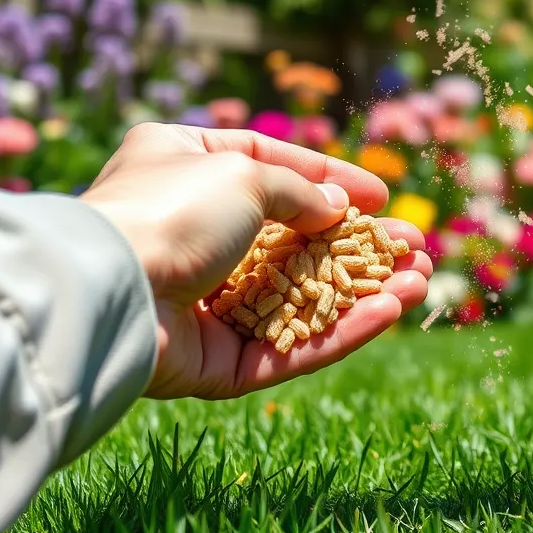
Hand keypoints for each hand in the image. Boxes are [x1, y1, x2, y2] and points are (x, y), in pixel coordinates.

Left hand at [79, 122, 431, 399]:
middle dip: (360, 247)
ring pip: (300, 300)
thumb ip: (298, 190)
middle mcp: (193, 233)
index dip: (331, 182)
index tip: (379, 195)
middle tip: (415, 248)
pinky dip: (341, 330)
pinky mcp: (214, 363)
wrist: (111, 291)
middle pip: (296, 242)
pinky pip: (288, 347)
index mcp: (184, 168)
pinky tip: (391, 311)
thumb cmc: (170, 211)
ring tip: (420, 282)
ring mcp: (204, 302)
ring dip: (363, 291)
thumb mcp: (242, 173)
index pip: (273, 169)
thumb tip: (336, 210)